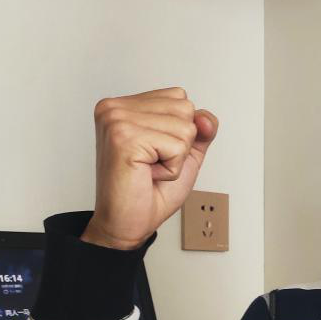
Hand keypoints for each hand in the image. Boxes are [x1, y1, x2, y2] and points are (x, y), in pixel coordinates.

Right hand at [83, 86, 219, 249]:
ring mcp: (117, 120)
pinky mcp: (125, 138)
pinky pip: (177, 146)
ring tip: (149, 169)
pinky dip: (171, 168)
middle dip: (179, 144)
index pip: (179, 97)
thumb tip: (205, 118)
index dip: (179, 131)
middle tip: (151, 163)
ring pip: (185, 128)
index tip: (153, 152)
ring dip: (175, 158)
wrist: (128, 222)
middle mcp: (116, 108)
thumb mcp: (185, 153)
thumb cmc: (149, 190)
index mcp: (124, 105)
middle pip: (185, 109)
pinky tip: (147, 174)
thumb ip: (200, 129)